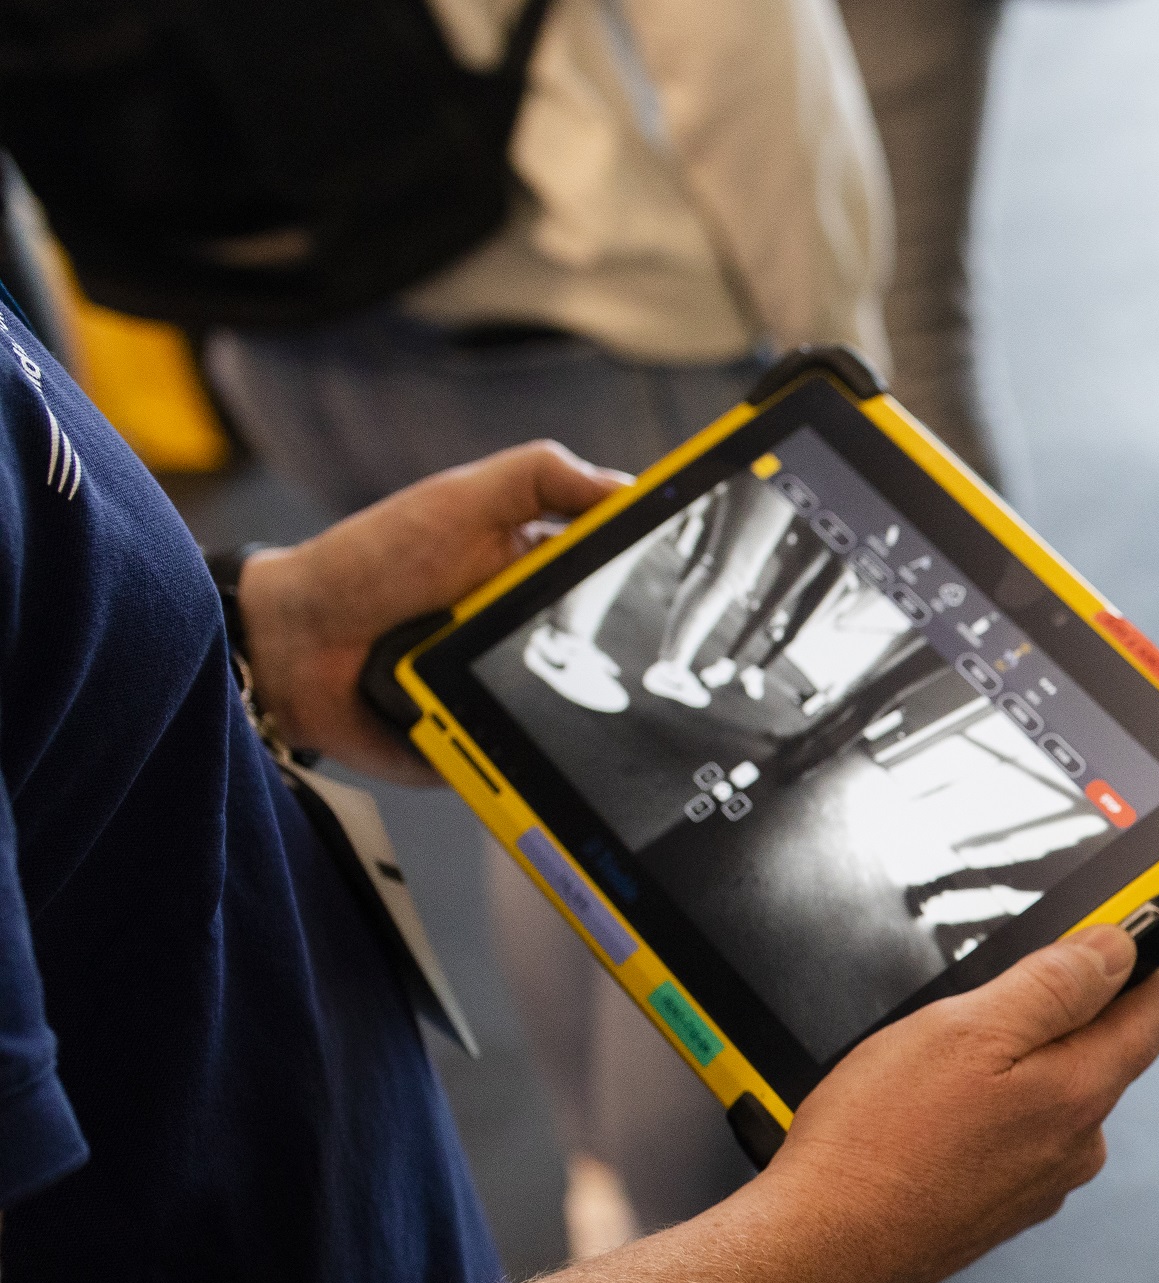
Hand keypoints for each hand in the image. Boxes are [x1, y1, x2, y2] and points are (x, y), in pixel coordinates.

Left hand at [234, 442, 626, 782]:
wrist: (293, 648)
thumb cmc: (368, 562)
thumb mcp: (459, 500)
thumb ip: (539, 478)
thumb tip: (630, 488)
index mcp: (540, 572)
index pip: (621, 575)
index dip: (661, 579)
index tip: (701, 582)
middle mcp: (537, 634)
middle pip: (619, 652)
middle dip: (638, 656)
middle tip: (651, 654)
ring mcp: (518, 694)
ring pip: (589, 715)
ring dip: (593, 714)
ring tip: (587, 705)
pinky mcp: (495, 746)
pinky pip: (540, 763)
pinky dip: (546, 764)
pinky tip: (555, 758)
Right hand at [743, 929, 1158, 1282]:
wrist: (819, 1246)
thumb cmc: (879, 1137)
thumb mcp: (967, 1028)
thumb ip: (1054, 987)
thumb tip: (1117, 953)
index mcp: (1081, 1094)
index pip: (1154, 1015)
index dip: (1138, 965)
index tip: (1104, 938)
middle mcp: (1077, 1147)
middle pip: (1099, 1054)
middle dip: (1056, 1016)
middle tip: (980, 1002)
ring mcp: (1040, 1186)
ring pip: (1049, 1098)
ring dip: (1012, 1069)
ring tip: (935, 1069)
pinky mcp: (999, 1211)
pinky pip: (1011, 1141)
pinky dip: (983, 1117)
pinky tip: (926, 1119)